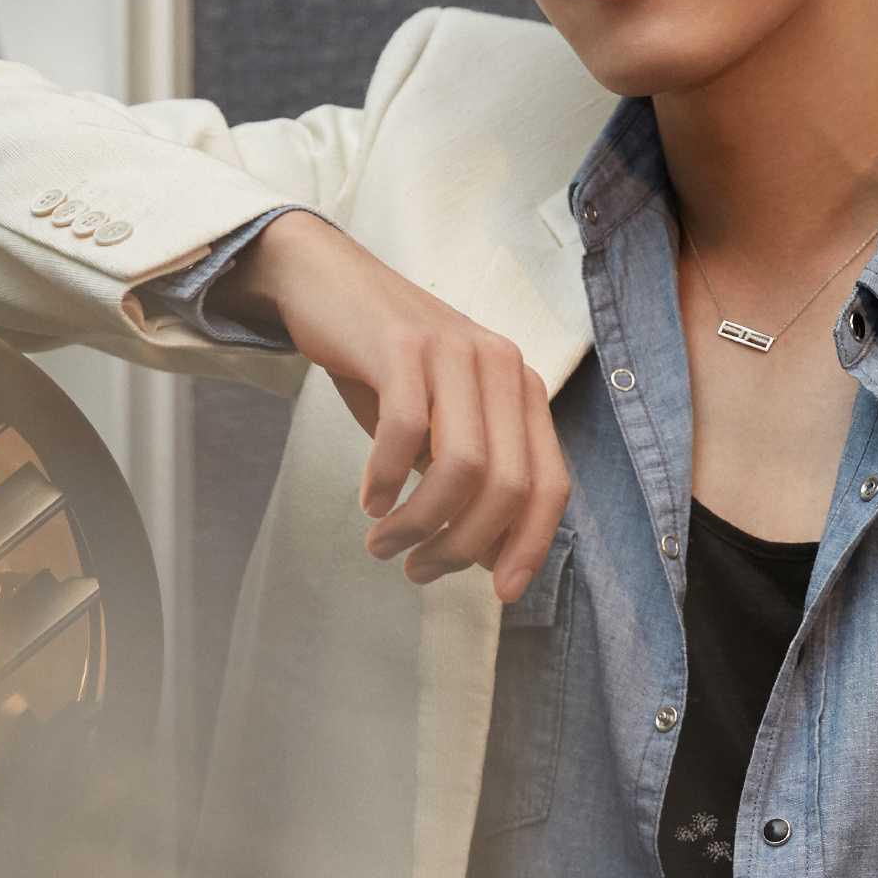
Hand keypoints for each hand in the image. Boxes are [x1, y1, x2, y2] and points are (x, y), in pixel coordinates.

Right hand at [230, 211, 570, 601]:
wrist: (326, 283)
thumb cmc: (384, 369)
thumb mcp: (439, 428)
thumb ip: (471, 482)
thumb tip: (491, 558)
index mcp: (522, 390)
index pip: (551, 483)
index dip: (531, 544)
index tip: (501, 593)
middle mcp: (502, 367)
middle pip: (507, 486)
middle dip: (462, 546)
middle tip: (417, 570)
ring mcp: (455, 351)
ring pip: (461, 467)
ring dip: (419, 522)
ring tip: (384, 544)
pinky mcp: (403, 344)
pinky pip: (405, 431)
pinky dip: (385, 479)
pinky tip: (369, 498)